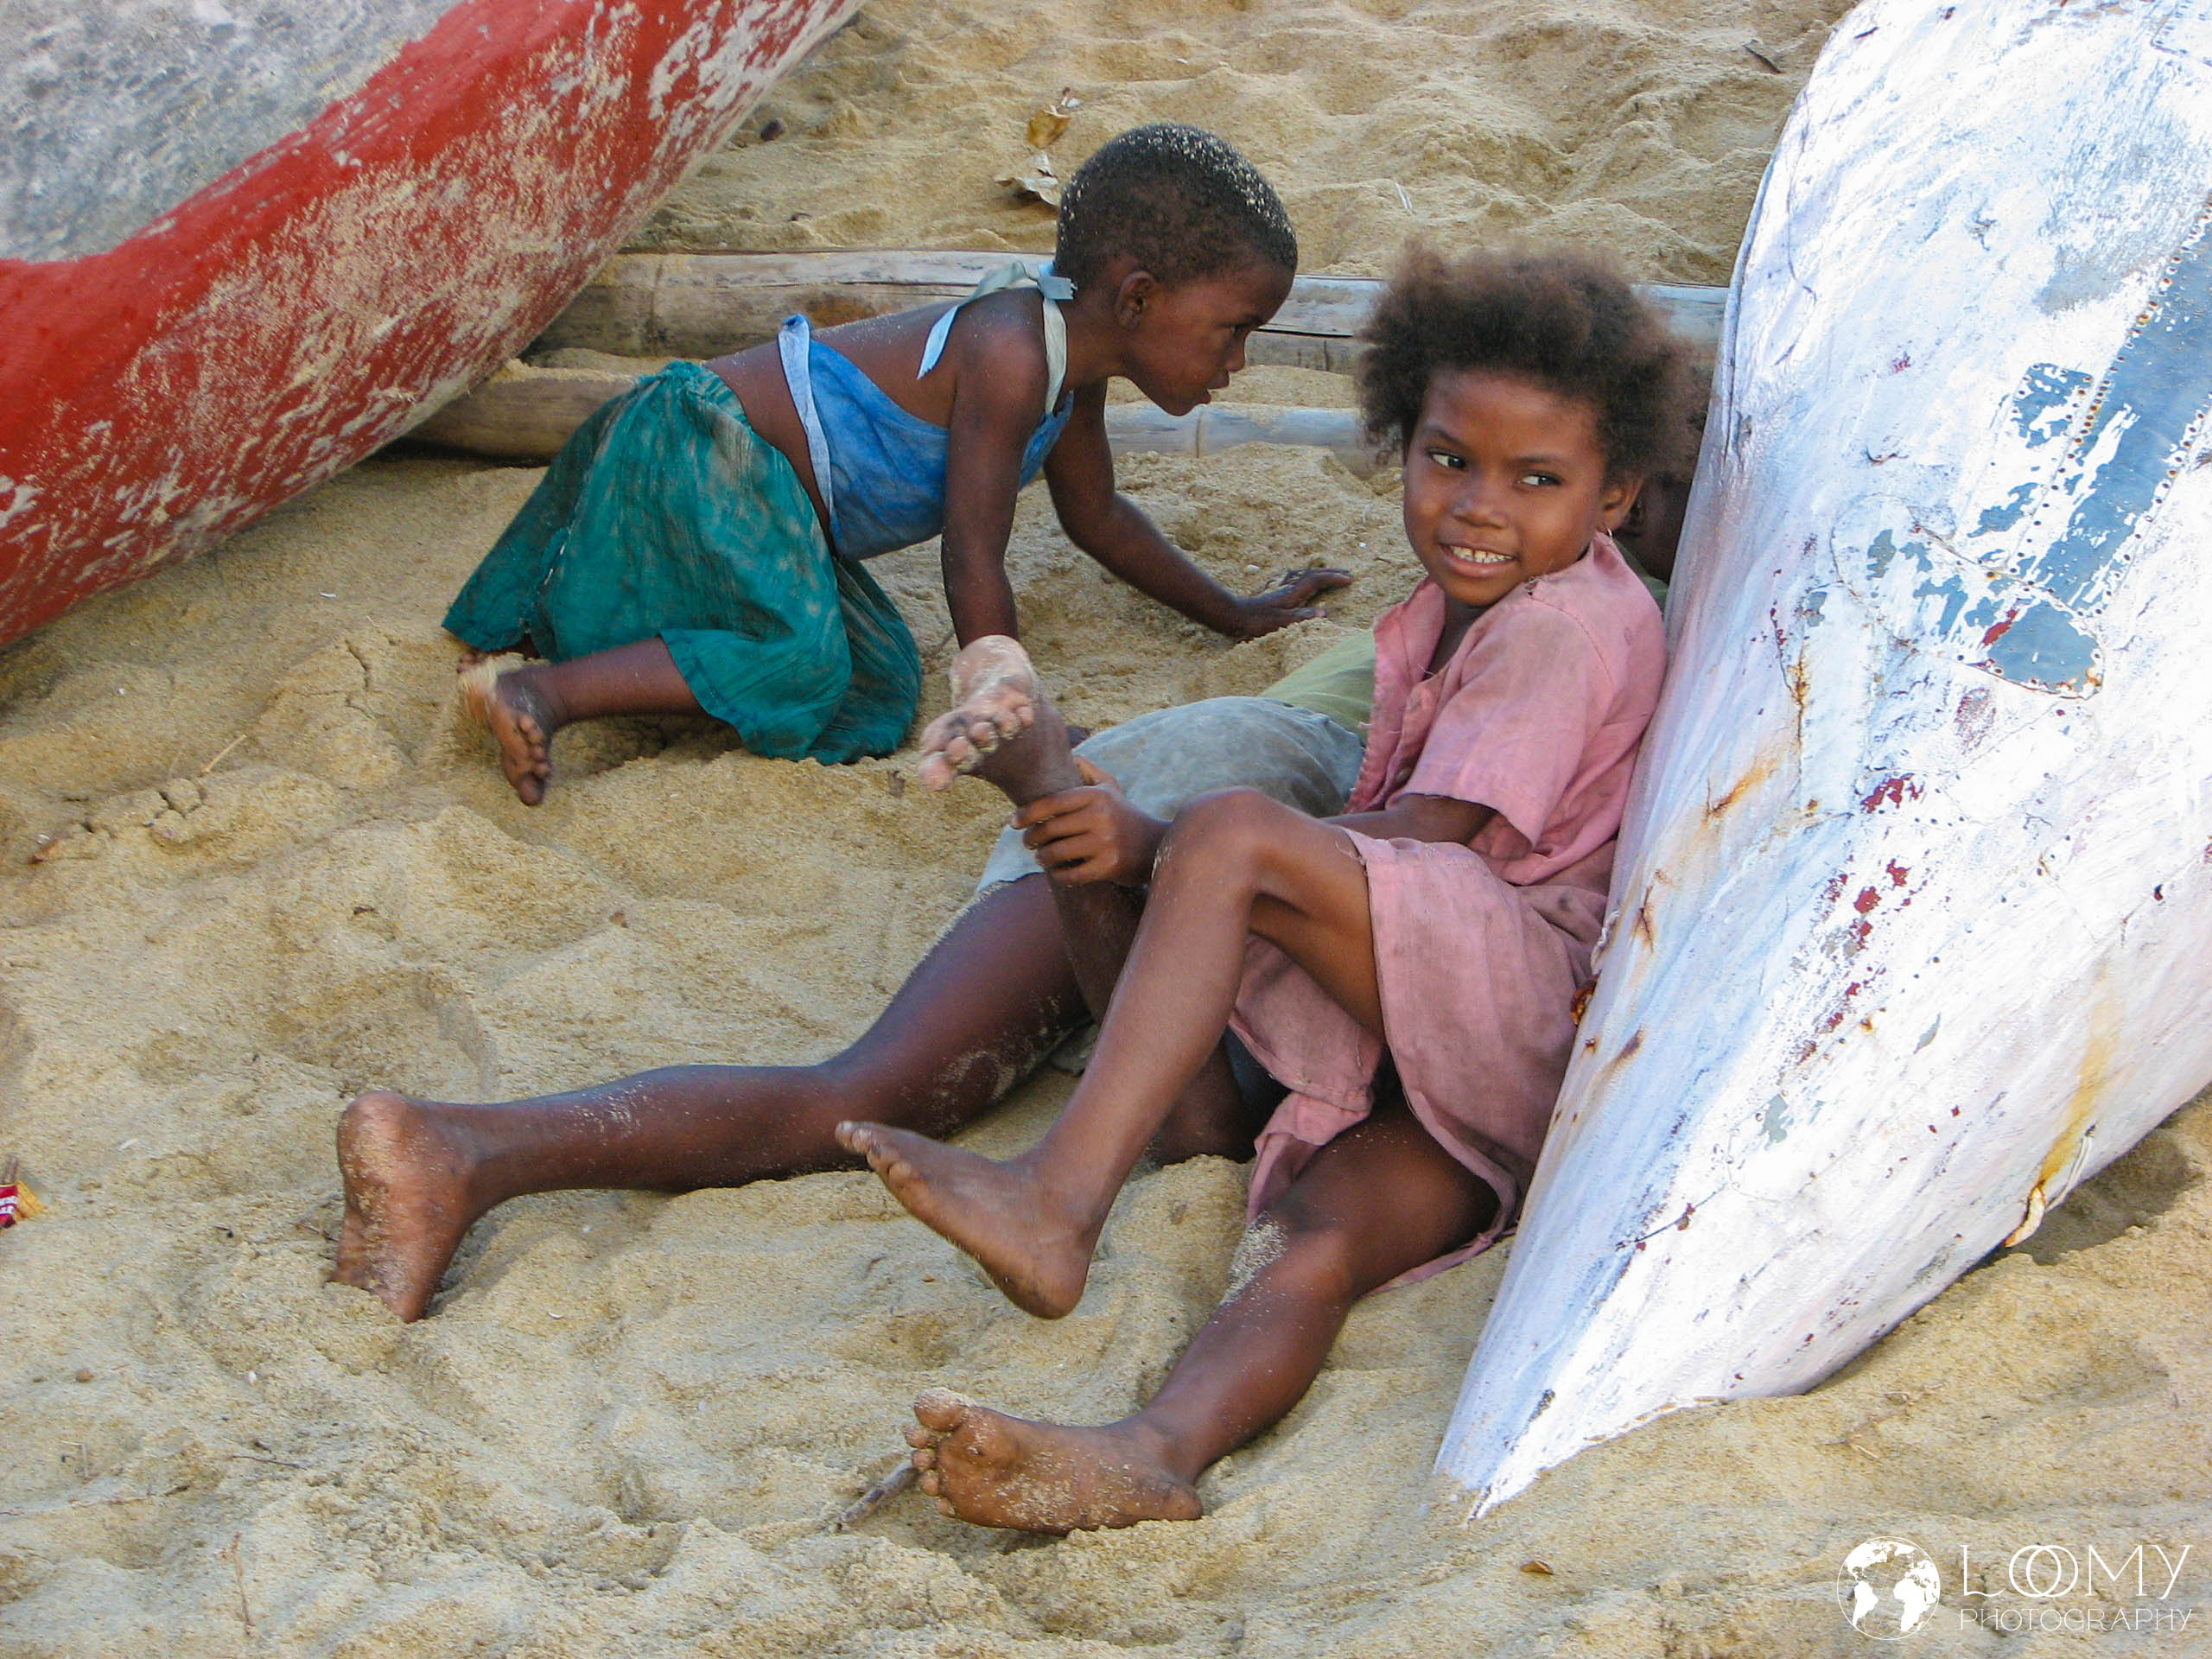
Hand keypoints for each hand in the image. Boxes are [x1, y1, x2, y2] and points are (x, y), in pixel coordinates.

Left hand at [1012, 757, 1167, 884]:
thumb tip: (1068, 756)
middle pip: (1050, 829)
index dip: (1027, 813)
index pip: (1052, 802)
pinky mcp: (1109, 866)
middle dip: (1032, 838)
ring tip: (1040, 858)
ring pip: (1058, 852)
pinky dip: (1059, 875)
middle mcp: (1100, 817)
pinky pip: (1072, 874)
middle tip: (1027, 844)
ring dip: (1043, 858)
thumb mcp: (1111, 788)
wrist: (1156, 844)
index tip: (1013, 823)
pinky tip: (1056, 872)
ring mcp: (1105, 843)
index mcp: (1096, 796)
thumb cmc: (1125, 815)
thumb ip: (1089, 771)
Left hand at [1220, 566, 1351, 638]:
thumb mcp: (1280, 623)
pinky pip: (1300, 583)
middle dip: (1331, 573)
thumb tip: (1325, 612)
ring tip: (1332, 575)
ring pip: (1306, 577)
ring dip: (1321, 575)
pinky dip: (1310, 581)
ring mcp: (1283, 591)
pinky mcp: (1278, 596)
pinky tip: (1309, 586)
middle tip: (1348, 573)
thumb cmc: (1256, 623)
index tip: (1350, 579)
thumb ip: (1302, 618)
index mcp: (1292, 593)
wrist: (1233, 618)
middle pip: (1313, 575)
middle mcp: (1289, 589)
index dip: (1334, 579)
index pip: (1317, 581)